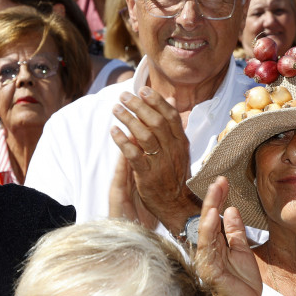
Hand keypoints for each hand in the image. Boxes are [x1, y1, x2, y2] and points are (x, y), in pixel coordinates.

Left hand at [109, 87, 198, 233]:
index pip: (170, 116)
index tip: (143, 90)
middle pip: (156, 122)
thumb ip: (173, 125)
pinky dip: (123, 142)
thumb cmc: (175, 174)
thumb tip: (171, 100)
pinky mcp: (148, 176)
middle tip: (124, 97)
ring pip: (145, 136)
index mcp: (181, 143)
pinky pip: (134, 156)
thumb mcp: (179, 148)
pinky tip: (114, 131)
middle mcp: (173, 150)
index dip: (157, 101)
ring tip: (116, 110)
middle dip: (139, 106)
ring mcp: (161, 163)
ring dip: (129, 120)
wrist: (178, 205)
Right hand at [195, 179, 261, 295]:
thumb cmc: (243, 283)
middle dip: (213, 198)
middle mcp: (208, 250)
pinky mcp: (209, 270)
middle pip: (208, 219)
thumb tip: (230, 210)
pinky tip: (210, 215)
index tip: (223, 181)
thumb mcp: (242, 250)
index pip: (214, 217)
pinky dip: (207, 230)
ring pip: (205, 229)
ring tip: (214, 190)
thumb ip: (235, 231)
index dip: (218, 199)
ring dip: (209, 208)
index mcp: (216, 245)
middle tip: (218, 179)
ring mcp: (206, 260)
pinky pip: (207, 247)